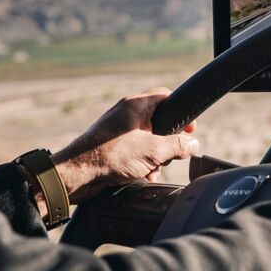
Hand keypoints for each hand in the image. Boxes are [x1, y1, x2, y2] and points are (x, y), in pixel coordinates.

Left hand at [45, 88, 198, 206]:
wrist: (77, 174)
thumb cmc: (110, 156)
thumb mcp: (154, 151)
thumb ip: (178, 146)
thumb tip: (194, 144)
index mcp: (136, 106)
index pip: (166, 96)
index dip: (181, 111)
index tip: (190, 129)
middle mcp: (126, 114)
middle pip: (159, 121)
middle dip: (168, 142)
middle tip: (171, 154)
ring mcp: (118, 129)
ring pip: (148, 138)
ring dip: (155, 156)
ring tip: (154, 169)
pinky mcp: (111, 144)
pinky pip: (135, 148)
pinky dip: (142, 161)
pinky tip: (143, 174)